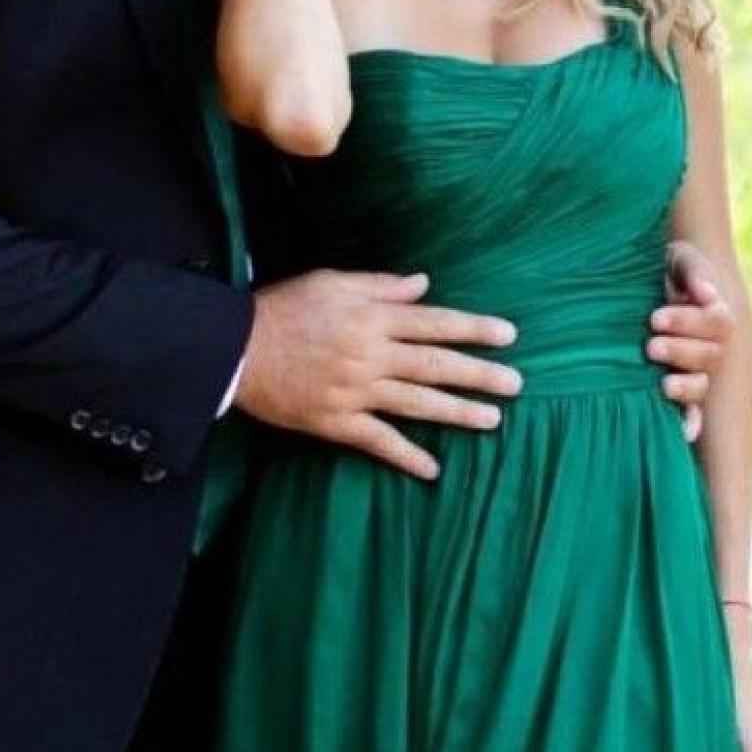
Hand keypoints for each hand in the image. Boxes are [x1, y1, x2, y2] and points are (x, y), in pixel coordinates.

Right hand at [236, 269, 521, 480]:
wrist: (235, 350)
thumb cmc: (283, 308)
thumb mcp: (330, 282)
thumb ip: (379, 285)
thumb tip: (423, 285)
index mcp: (371, 318)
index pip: (433, 323)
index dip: (472, 328)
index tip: (508, 335)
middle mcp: (370, 355)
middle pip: (434, 365)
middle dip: (479, 374)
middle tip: (516, 384)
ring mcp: (355, 392)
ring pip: (416, 403)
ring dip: (457, 412)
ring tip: (493, 419)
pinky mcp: (336, 422)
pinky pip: (378, 442)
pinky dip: (406, 456)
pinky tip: (433, 470)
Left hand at [648, 241, 733, 441]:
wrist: (633, 284)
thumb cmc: (660, 268)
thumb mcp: (676, 260)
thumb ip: (692, 272)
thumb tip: (705, 293)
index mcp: (712, 314)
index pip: (716, 323)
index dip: (689, 322)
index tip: (654, 318)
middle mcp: (708, 345)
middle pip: (710, 356)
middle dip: (681, 351)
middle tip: (650, 346)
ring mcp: (692, 368)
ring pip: (701, 384)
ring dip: (685, 385)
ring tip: (661, 382)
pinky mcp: (675, 387)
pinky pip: (690, 410)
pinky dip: (689, 422)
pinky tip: (683, 432)